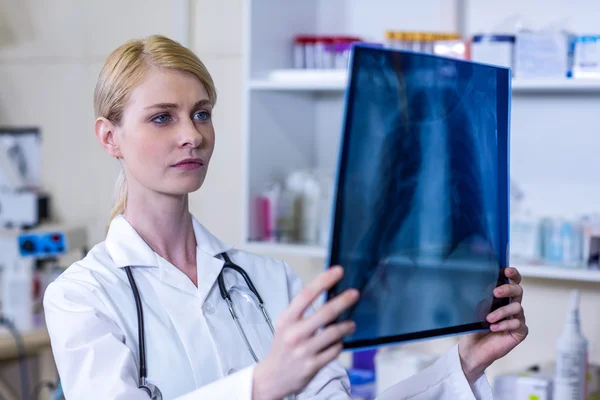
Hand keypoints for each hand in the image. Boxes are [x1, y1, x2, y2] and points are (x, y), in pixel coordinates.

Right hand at [252, 266, 358, 399]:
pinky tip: (338, 342)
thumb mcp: (285, 324)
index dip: (324, 280)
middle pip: (325, 313)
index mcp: (287, 319)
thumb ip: (302, 311)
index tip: (338, 271)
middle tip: (354, 293)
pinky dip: (339, 344)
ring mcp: (304, 350)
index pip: (306, 294)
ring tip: (351, 324)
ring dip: (346, 326)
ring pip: (334, 333)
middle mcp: (295, 333)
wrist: (273, 376)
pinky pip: (334, 350)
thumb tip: (328, 293)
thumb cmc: (282, 345)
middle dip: (343, 301)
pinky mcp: (313, 365)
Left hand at [458, 267, 528, 382]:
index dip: (513, 274)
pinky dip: (504, 324)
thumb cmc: (474, 327)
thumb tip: (480, 284)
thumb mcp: (473, 309)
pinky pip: (517, 324)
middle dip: (508, 289)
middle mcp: (512, 305)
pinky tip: (493, 327)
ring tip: (488, 318)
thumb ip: (480, 297)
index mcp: (502, 297)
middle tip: (495, 292)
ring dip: (501, 312)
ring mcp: (517, 318)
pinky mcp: (520, 332)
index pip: (512, 281)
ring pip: (517, 307)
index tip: (506, 270)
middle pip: (518, 291)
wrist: (473, 348)